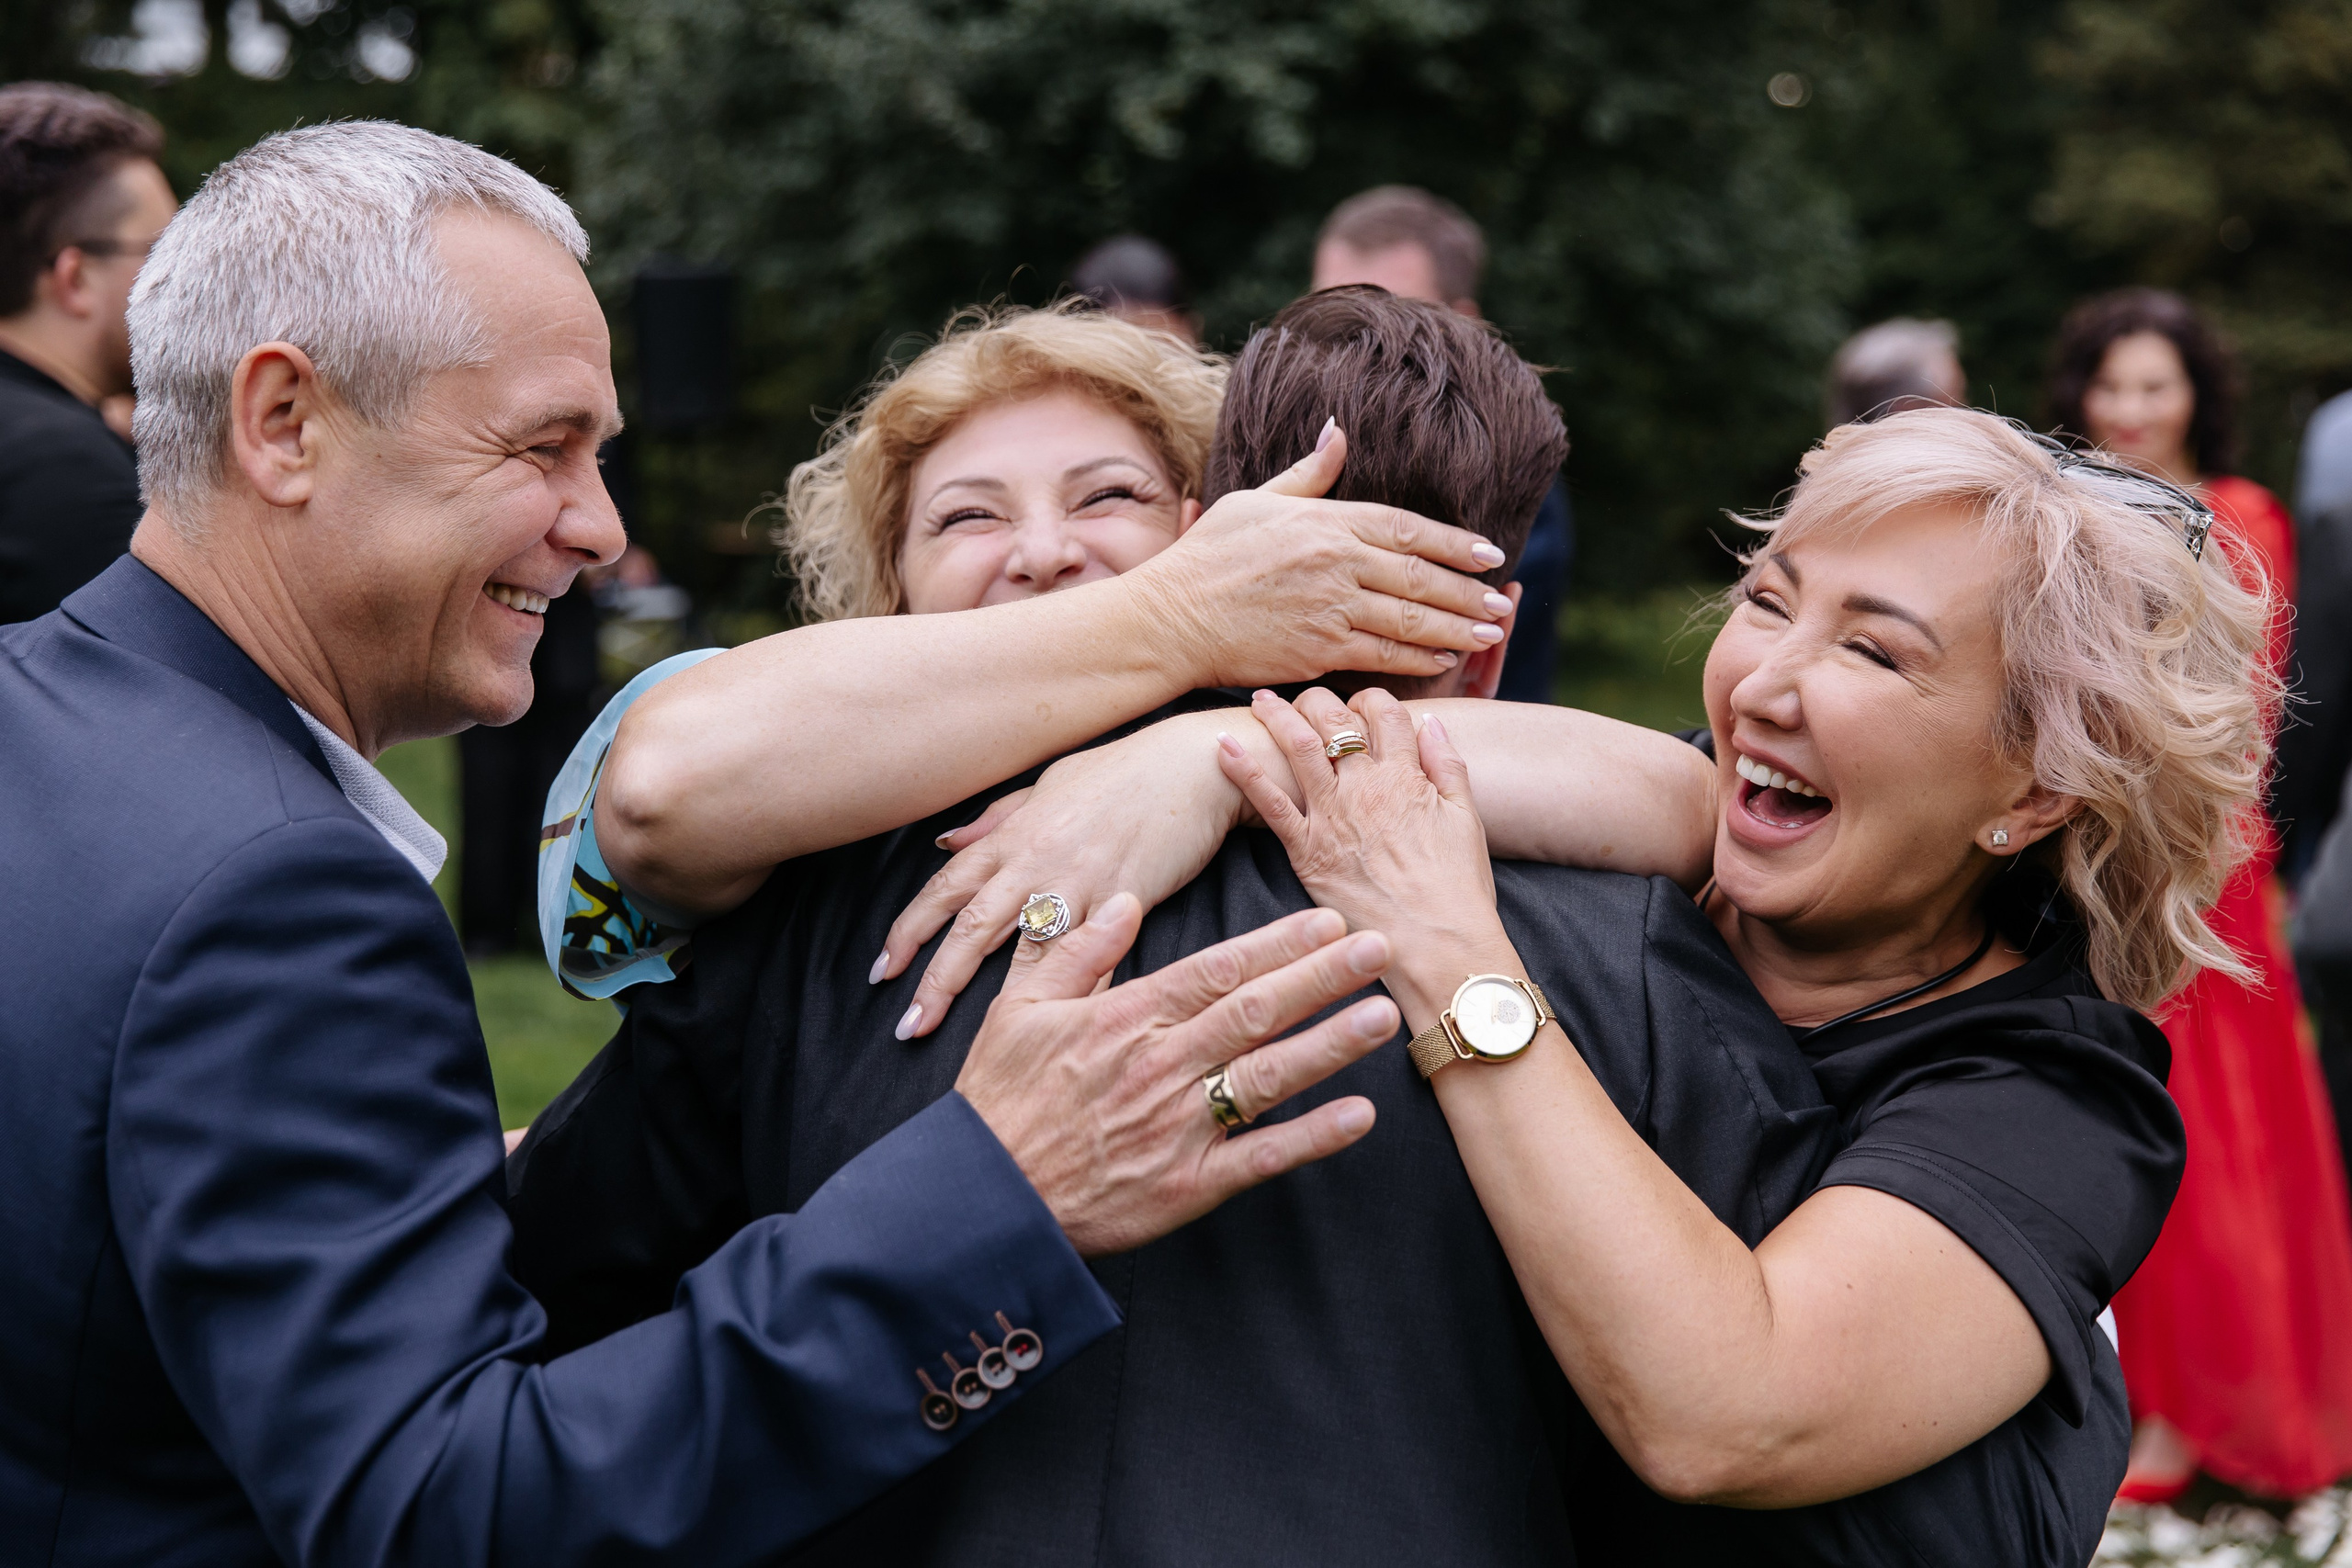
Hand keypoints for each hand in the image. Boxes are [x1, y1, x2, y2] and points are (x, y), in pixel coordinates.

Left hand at [876, 716, 1248, 1037]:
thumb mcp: (1048, 786)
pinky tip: (1053, 1026)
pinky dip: (1069, 990)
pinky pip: (1089, 954)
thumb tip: (946, 842)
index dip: (908, 932)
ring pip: (1021, 948)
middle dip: (934, 980)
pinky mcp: (1122, 900)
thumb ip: (996, 820)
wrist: (1192, 766)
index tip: (882, 970)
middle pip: (971, 927)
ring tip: (965, 1036)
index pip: (945, 889)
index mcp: (1013, 835)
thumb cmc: (1124, 773)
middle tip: (906, 1026)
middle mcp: (1035, 860)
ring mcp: (1079, 882)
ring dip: (987, 995)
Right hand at [958, 894, 1394, 1255]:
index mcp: (1125, 1018)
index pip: (1217, 969)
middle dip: (1322, 976)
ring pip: (1267, 1075)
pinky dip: (1311, 1138)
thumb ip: (1073, 952)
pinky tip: (1359, 1115)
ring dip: (1329, 1043)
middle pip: (1255, 1010)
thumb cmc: (999, 1100)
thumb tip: (1124, 904)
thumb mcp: (1017, 1009)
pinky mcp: (1186, 1184)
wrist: (983, 1199)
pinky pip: (1259, 1156)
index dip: (1278, 943)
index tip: (1327, 921)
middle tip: (1380, 947)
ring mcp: (1177, 1125)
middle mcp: (1160, 1064)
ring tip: (1382, 1016)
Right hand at [1123, 426, 1511, 688]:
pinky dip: (1419, 659)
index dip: (1455, 542)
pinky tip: (1444, 660)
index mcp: (1326, 521)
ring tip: (1488, 633)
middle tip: (1499, 603)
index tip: (1489, 552)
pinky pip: (1383, 655)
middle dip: (1466, 591)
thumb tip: (1339, 429)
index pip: (1407, 528)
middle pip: (1419, 575)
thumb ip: (1308, 473)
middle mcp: (1336, 563)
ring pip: (1410, 619)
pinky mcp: (1320, 650)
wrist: (1173, 616)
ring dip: (1455, 628)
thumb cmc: (1210, 556)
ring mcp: (1330, 608)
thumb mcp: (1256, 499)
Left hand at [1217, 688, 1502, 1016]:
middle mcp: (1365, 787)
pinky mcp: (1307, 850)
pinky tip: (1223, 747)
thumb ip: (1449, 766)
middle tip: (1306, 699)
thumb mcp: (1465, 818)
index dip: (1370, 699)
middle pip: (1335, 718)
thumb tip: (1431, 723)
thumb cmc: (1457, 888)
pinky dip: (1243, 771)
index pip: (1384, 711)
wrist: (1437, 943)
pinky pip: (1269, 803)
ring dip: (1276, 716)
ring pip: (1298, 747)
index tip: (1361, 705)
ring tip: (1259, 700)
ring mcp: (1333, 816)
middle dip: (1318, 700)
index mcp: (1406, 776)